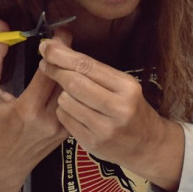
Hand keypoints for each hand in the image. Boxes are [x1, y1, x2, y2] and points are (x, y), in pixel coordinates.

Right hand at [0, 20, 68, 191]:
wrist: (1, 166)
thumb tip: (1, 27)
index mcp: (27, 109)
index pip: (50, 72)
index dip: (57, 49)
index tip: (59, 31)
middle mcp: (49, 119)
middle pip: (68, 79)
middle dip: (68, 55)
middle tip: (66, 36)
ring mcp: (61, 128)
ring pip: (76, 91)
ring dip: (74, 70)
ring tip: (68, 53)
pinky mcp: (68, 133)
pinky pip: (77, 102)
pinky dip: (75, 87)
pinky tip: (69, 74)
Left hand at [38, 37, 183, 191]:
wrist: (148, 145)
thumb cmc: (132, 108)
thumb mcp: (124, 85)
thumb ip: (95, 69)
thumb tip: (61, 47)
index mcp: (127, 87)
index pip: (88, 66)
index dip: (63, 55)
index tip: (47, 46)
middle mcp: (118, 108)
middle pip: (75, 83)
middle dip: (55, 70)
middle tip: (44, 63)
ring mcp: (104, 128)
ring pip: (66, 102)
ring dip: (61, 93)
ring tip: (69, 93)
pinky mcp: (92, 143)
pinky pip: (65, 120)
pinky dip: (63, 110)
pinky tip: (72, 109)